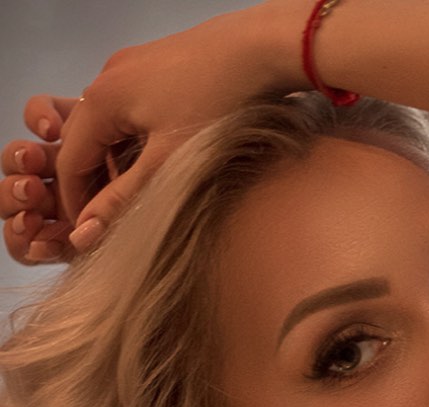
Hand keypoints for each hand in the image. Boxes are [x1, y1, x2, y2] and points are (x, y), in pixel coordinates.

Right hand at [3, 8, 293, 261]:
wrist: (261, 48)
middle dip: (92, 184)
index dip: (74, 204)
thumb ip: (123, 199)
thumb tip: (84, 234)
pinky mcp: (154, 65)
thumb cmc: (216, 106)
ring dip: (113, 164)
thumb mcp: (167, 163)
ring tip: (136, 200)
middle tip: (112, 223)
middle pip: (82, 140)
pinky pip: (128, 111)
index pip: (67, 160)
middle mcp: (106, 77)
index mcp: (100, 99)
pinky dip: (131, 141)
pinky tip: (156, 164)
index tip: (88, 237)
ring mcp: (130, 66)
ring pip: (106, 126)